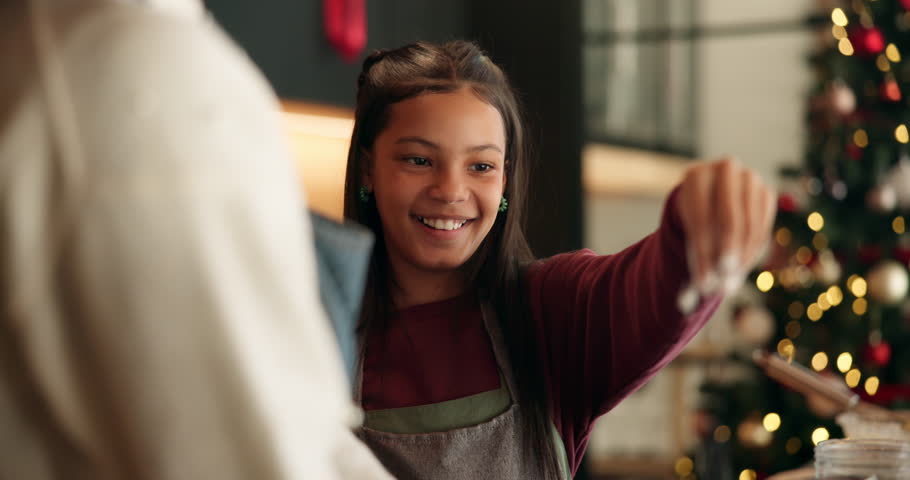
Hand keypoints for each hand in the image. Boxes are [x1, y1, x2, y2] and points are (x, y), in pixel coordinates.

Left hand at [676, 157, 776, 297]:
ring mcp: (750, 179)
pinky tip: (739, 270)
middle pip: (729, 219)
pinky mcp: (767, 193)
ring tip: (729, 286)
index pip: (700, 219)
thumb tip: (684, 307)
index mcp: (695, 176)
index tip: (703, 286)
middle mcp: (724, 171)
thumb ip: (690, 267)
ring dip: (741, 260)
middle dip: (726, 255)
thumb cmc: (694, 224)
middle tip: (723, 288)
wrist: (713, 201)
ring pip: (749, 226)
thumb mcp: (686, 239)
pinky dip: (753, 252)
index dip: (702, 255)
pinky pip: (763, 227)